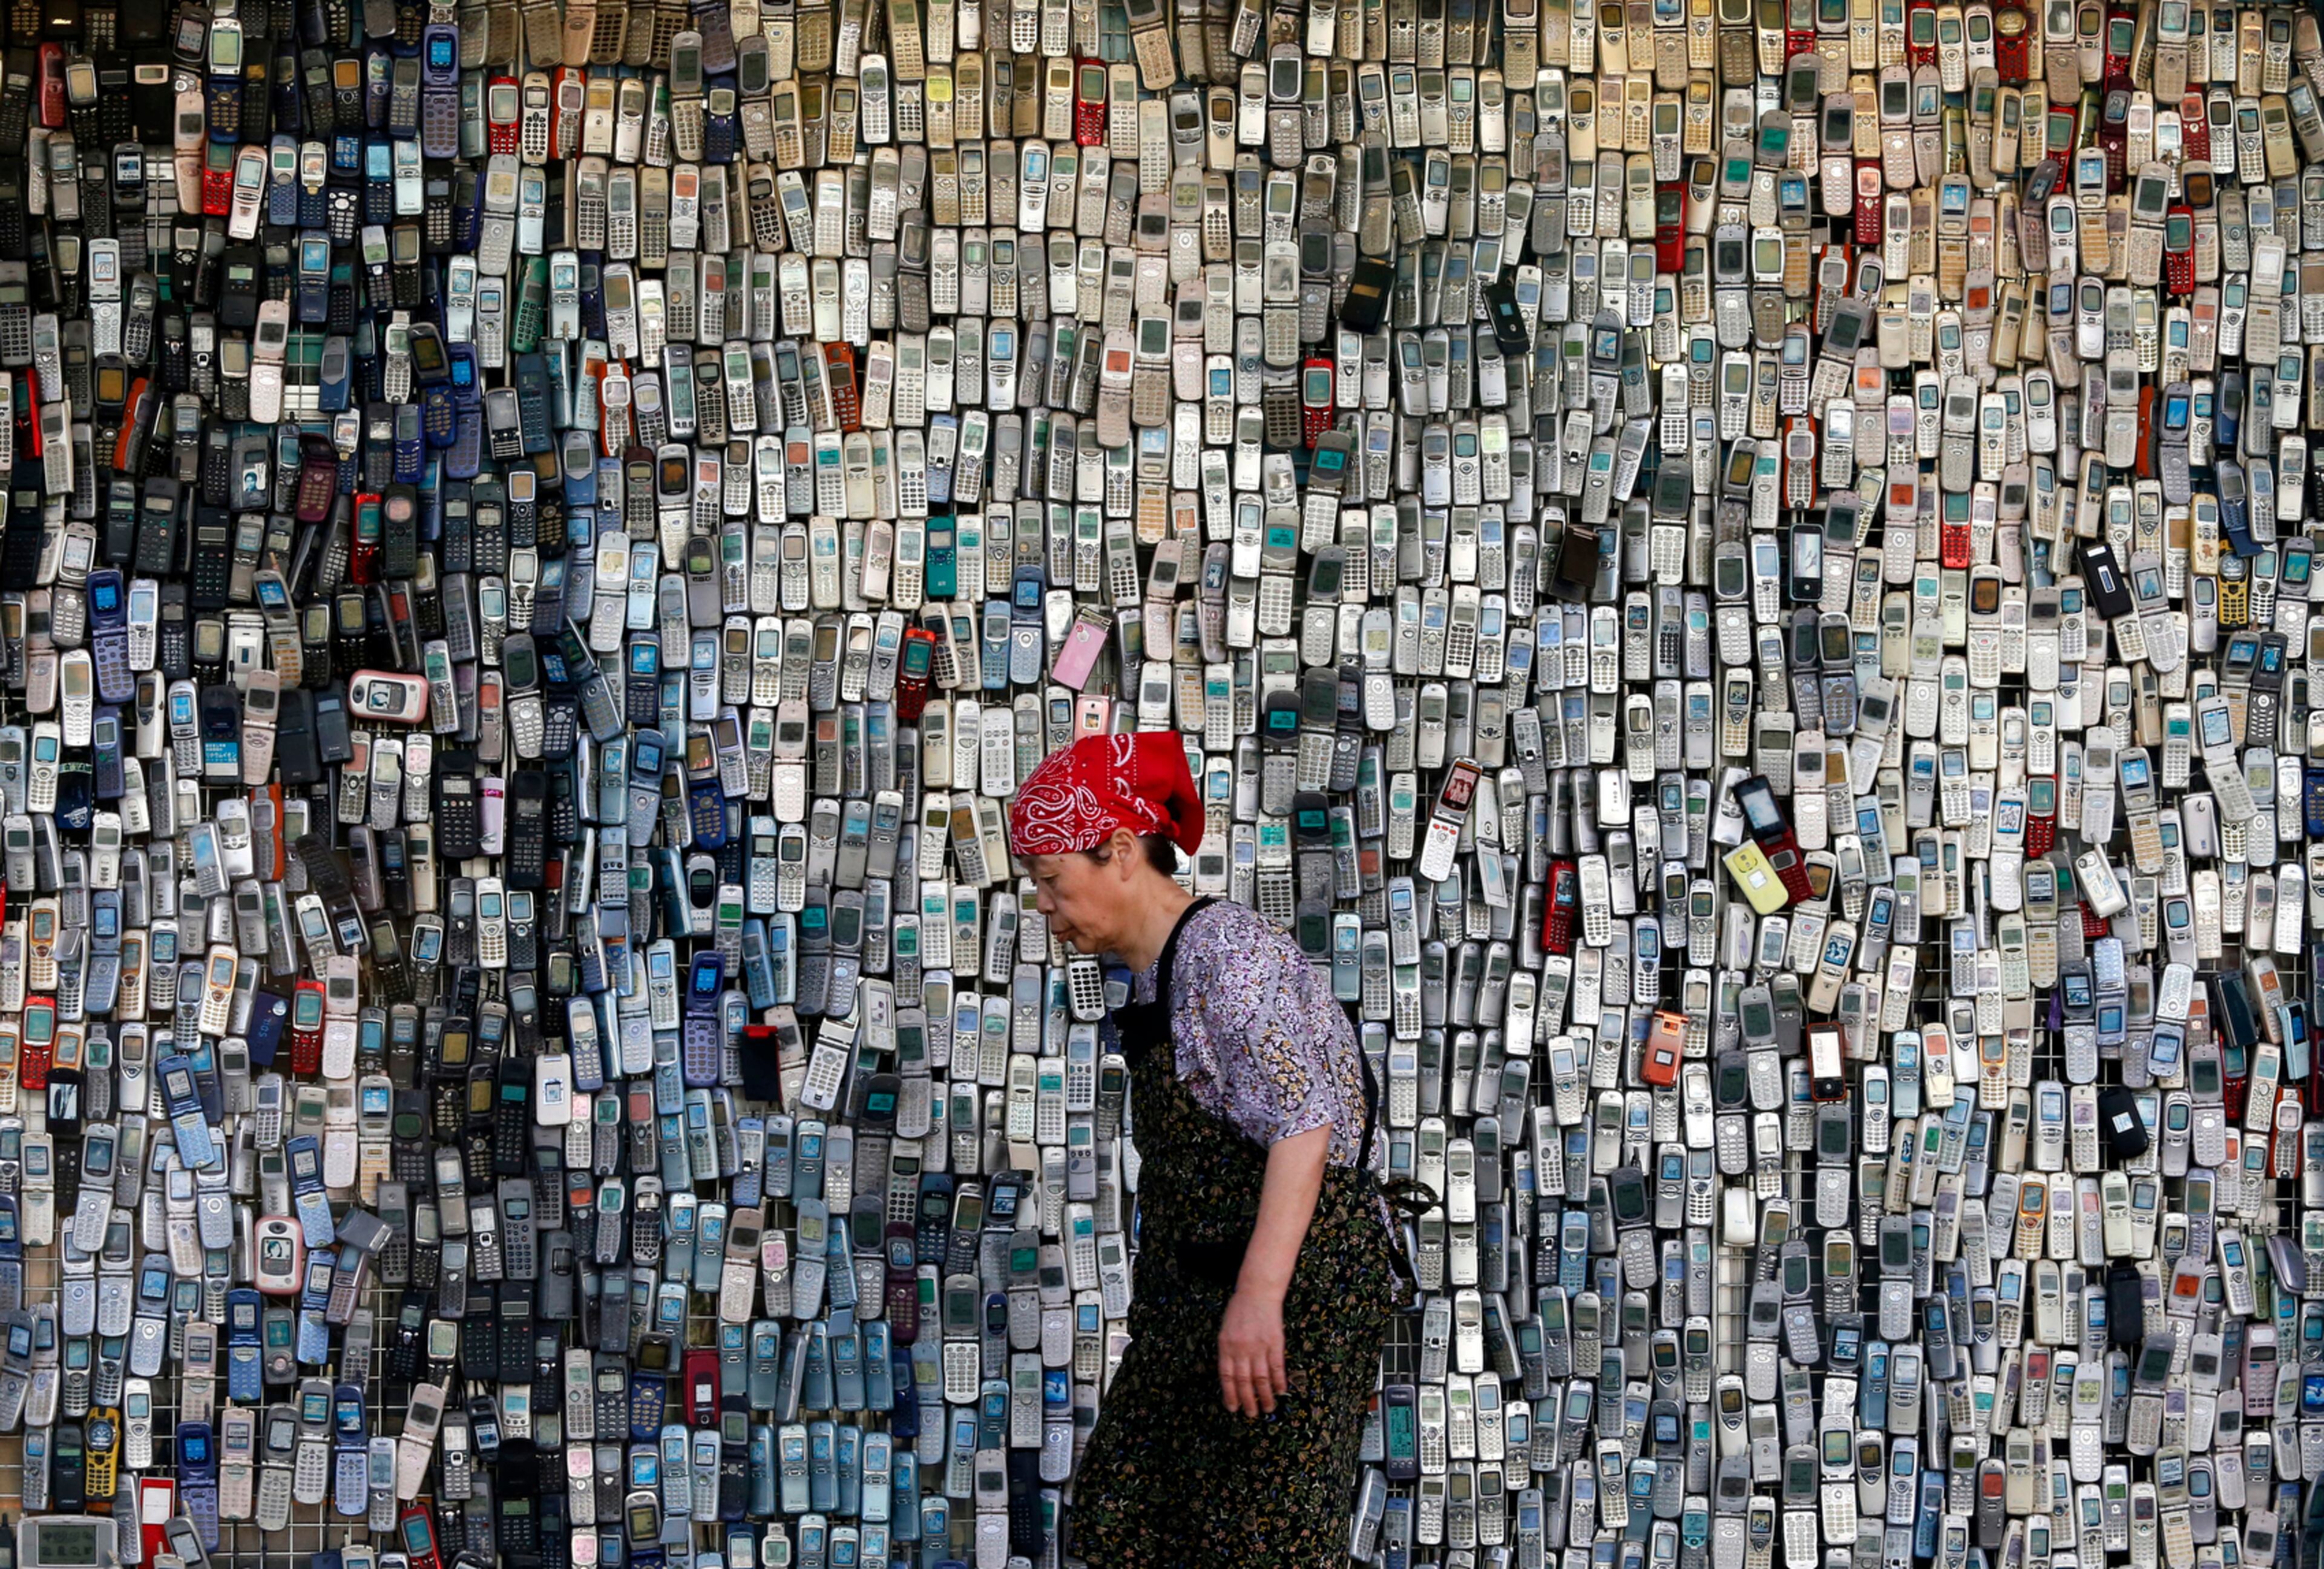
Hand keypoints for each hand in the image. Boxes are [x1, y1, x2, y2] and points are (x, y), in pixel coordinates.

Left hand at [1217, 1288, 1287, 1417]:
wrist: (1257, 1292)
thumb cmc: (1239, 1311)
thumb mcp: (1225, 1331)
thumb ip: (1227, 1353)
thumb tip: (1230, 1378)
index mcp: (1226, 1346)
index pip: (1227, 1377)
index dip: (1230, 1395)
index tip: (1233, 1408)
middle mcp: (1241, 1349)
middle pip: (1244, 1381)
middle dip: (1248, 1401)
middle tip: (1251, 1414)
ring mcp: (1259, 1346)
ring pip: (1261, 1378)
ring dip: (1265, 1396)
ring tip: (1268, 1408)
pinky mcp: (1275, 1343)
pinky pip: (1277, 1367)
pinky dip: (1279, 1381)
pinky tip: (1281, 1391)